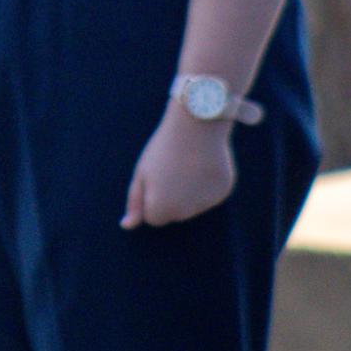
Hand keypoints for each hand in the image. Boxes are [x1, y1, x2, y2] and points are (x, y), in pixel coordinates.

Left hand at [121, 103, 236, 228]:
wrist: (196, 125)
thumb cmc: (163, 148)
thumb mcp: (142, 172)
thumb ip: (135, 202)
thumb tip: (126, 226)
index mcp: (160, 209)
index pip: (153, 216)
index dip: (151, 194)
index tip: (155, 174)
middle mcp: (184, 213)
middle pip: (174, 213)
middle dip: (170, 196)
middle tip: (171, 166)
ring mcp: (206, 204)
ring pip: (193, 205)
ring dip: (189, 191)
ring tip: (188, 163)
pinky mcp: (223, 192)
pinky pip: (210, 194)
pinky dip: (206, 183)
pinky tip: (204, 162)